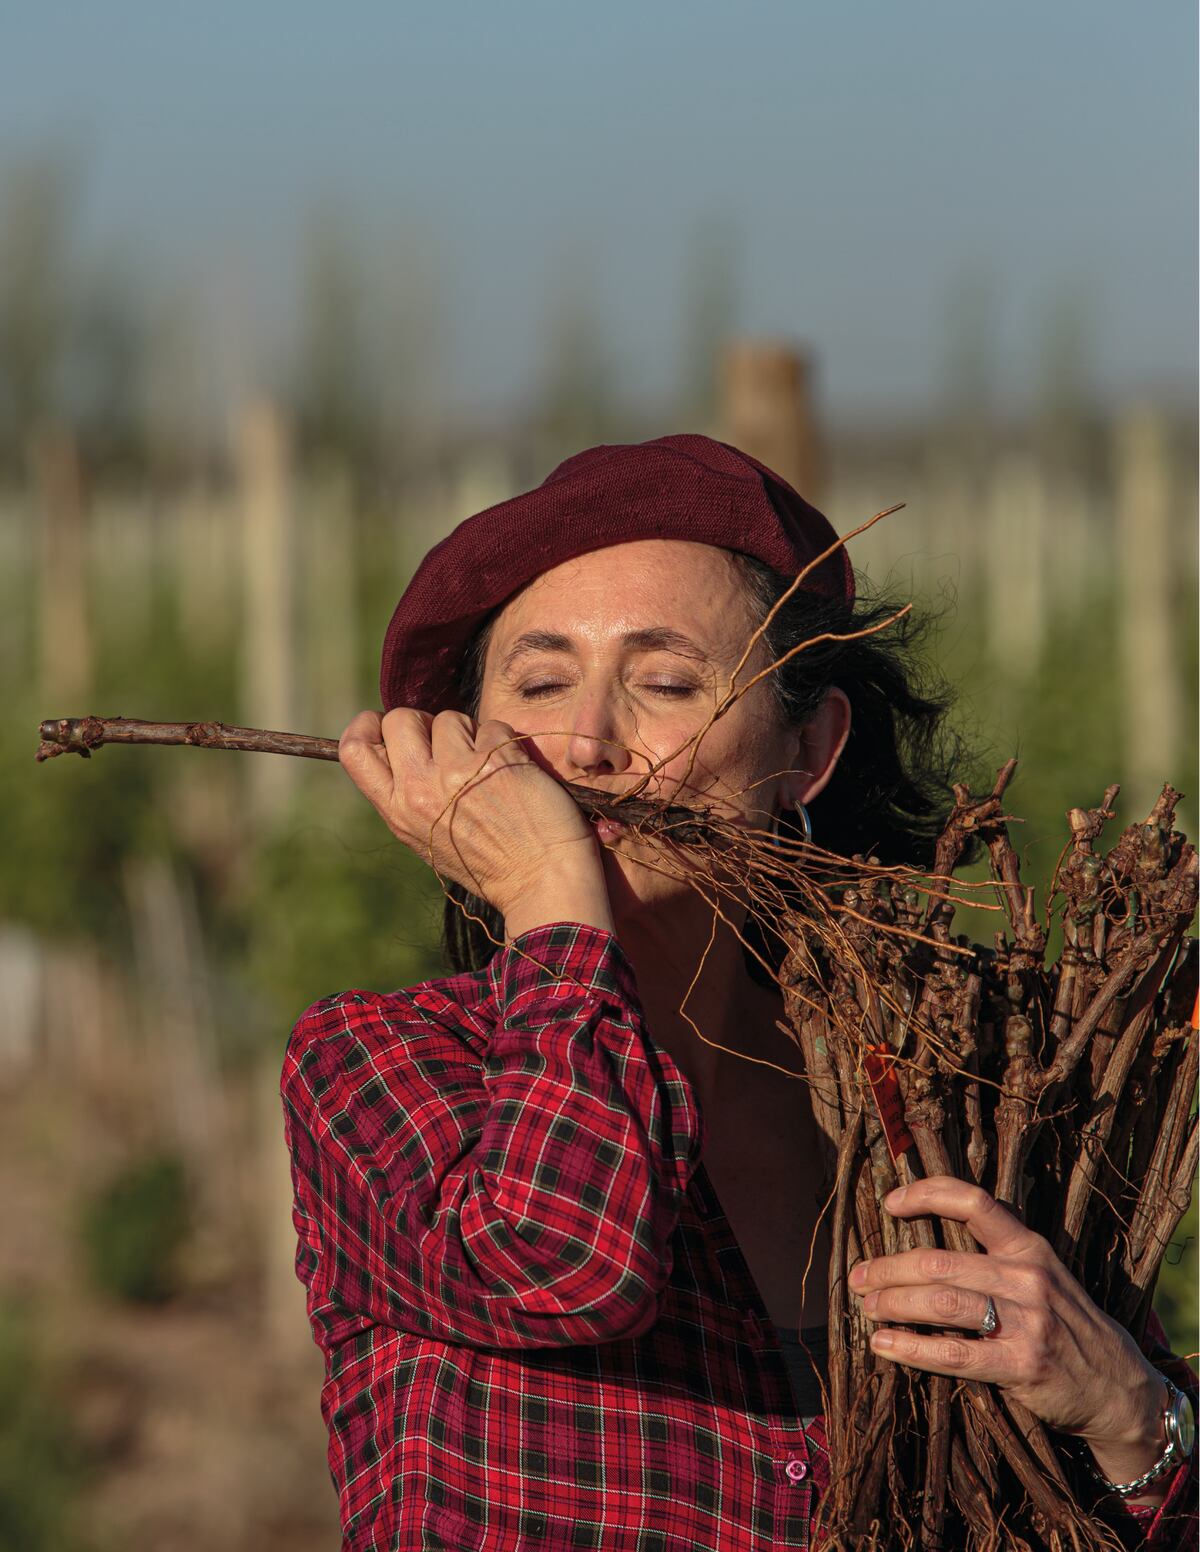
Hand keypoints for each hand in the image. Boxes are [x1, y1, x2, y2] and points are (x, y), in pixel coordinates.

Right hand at [338, 708, 612, 929]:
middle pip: (399, 719)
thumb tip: (399, 747)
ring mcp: (456, 772)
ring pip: (449, 717)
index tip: (386, 726)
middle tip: (448, 745)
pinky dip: (504, 743)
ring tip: (487, 769)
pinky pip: (491, 726)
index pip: (355, 750)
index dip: (367, 726)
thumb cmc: (489, 863)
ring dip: (470, 734)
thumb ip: (408, 796)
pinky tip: (513, 774)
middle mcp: (419, 789)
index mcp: (397, 811)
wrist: (540, 882)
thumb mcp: (427, 838)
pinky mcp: (494, 760)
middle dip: (424, 722)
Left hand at [848, 1176, 1166, 1463]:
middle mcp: (1027, 1275)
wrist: (1119, 1388)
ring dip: (893, 1304)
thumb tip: (917, 1253)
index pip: (973, 1201)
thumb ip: (994, 1260)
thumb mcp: (1041, 1277)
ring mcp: (1027, 1319)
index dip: (927, 1195)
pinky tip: (884, 1346)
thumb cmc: (1066, 1326)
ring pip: (941, 1302)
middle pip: (939, 1261)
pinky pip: (953, 1353)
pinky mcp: (1023, 1363)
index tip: (890, 1203)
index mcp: (1028, 1246)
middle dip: (889, 1268)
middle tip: (859, 1279)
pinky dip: (910, 1348)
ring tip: (867, 1309)